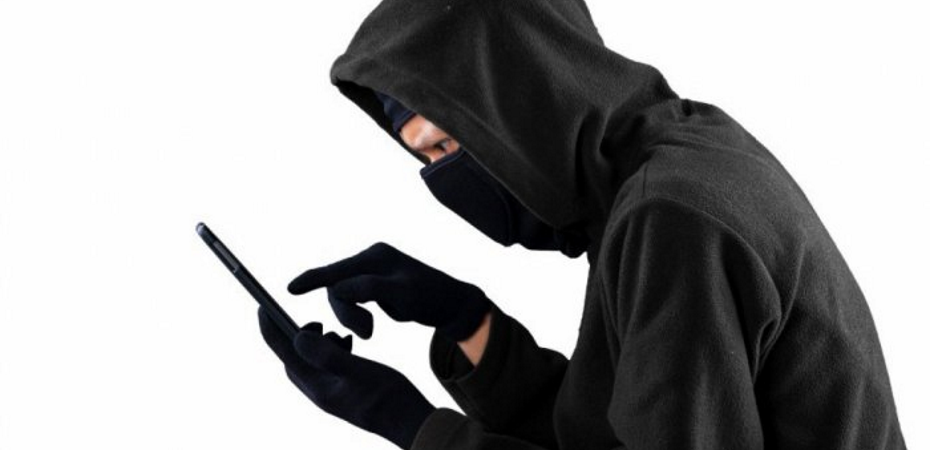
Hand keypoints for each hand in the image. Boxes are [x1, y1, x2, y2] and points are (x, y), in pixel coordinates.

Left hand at [257, 307, 435, 449]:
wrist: (410, 421)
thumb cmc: (388, 397)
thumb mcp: (358, 370)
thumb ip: (327, 354)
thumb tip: (298, 337)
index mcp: (318, 386)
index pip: (285, 354)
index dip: (271, 329)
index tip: (262, 307)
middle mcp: (320, 391)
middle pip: (294, 358)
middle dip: (296, 334)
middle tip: (313, 319)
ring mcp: (332, 392)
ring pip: (311, 361)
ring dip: (318, 342)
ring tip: (336, 333)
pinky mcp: (345, 390)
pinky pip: (328, 365)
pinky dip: (333, 349)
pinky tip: (348, 344)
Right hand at [287, 242, 492, 341]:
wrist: (450, 304)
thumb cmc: (430, 297)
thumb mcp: (403, 294)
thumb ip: (371, 288)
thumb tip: (338, 289)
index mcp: (376, 257)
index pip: (337, 269)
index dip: (312, 280)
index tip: (290, 289)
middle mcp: (371, 260)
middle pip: (338, 286)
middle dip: (345, 311)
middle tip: (366, 333)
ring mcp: (371, 272)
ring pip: (343, 295)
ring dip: (350, 316)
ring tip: (369, 331)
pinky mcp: (373, 285)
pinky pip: (352, 299)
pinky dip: (355, 313)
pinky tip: (368, 324)